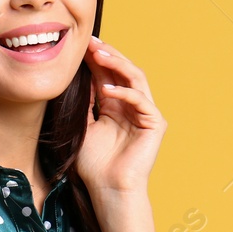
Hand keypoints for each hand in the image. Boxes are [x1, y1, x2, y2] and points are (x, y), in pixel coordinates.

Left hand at [77, 35, 164, 200]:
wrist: (108, 189)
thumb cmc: (94, 165)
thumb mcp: (83, 125)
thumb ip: (85, 101)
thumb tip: (78, 74)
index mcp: (116, 106)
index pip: (108, 75)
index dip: (96, 59)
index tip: (80, 45)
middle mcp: (132, 106)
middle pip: (123, 71)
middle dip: (108, 55)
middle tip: (91, 42)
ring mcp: (145, 114)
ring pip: (136, 78)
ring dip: (117, 64)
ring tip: (99, 54)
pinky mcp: (155, 124)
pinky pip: (141, 100)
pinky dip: (124, 92)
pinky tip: (106, 89)